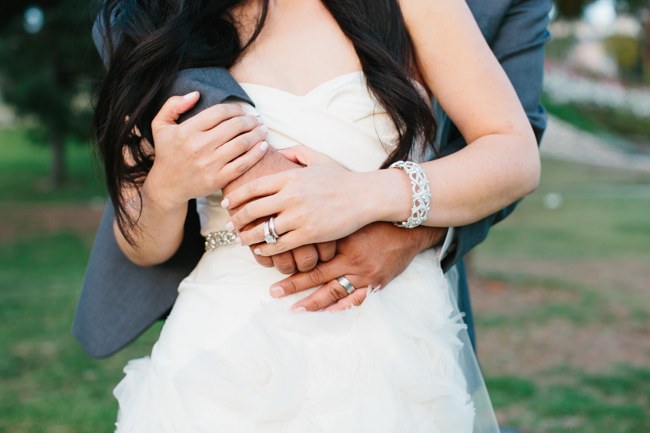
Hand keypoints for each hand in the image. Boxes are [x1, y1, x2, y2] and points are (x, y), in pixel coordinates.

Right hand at [144, 92, 268, 209]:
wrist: (167, 186)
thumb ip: (173, 105)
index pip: (220, 112)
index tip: (243, 110)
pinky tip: (264, 146)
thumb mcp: (160, 125)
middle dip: (250, 120)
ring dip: (257, 134)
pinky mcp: (217, 180)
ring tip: (262, 130)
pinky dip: (257, 154)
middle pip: (234, 126)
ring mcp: (209, 164)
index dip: (236, 108)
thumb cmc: (167, 153)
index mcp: (187, 131)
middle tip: (257, 119)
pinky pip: (243, 164)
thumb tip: (196, 94)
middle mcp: (198, 146)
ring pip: (242, 144)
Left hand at [222, 146, 335, 272]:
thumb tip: (279, 150)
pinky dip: (266, 249)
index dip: (235, 196)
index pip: (253, 187)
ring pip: (262, 230)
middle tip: (230, 225)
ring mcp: (299, 216)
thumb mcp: (318, 158)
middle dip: (236, 219)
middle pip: (252, 209)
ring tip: (241, 240)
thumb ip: (296, 152)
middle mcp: (291, 196)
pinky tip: (261, 250)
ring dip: (247, 237)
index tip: (227, 203)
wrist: (365, 196)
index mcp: (290, 177)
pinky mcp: (309, 234)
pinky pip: (279, 245)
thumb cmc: (343, 178)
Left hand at [267, 222, 446, 310]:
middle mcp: (352, 259)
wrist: (409, 228)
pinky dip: (340, 308)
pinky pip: (356, 300)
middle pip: (317, 276)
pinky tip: (325, 314)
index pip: (312, 252)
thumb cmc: (375, 216)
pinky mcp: (377, 283)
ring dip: (313, 302)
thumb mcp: (349, 210)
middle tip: (273, 291)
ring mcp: (365, 275)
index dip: (291, 258)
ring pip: (334, 292)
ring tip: (293, 309)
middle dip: (294, 284)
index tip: (272, 261)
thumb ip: (324, 204)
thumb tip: (294, 178)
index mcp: (343, 240)